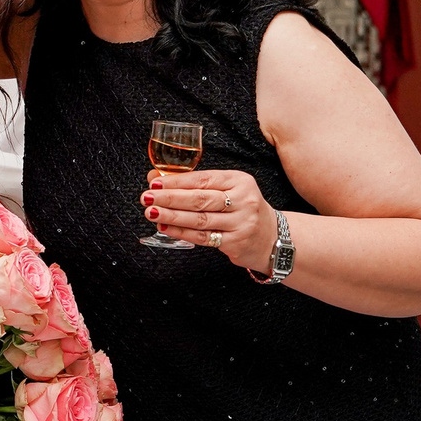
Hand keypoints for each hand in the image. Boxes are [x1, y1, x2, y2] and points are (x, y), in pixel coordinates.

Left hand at [143, 168, 275, 271]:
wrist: (272, 238)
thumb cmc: (243, 209)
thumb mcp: (228, 190)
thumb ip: (195, 184)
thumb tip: (157, 178)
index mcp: (239, 181)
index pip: (203, 179)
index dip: (177, 181)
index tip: (155, 182)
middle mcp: (243, 201)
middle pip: (200, 199)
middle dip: (170, 198)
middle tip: (147, 197)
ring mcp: (241, 223)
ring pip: (200, 219)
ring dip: (172, 216)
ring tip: (152, 212)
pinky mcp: (236, 243)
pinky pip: (203, 237)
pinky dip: (182, 232)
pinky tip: (166, 227)